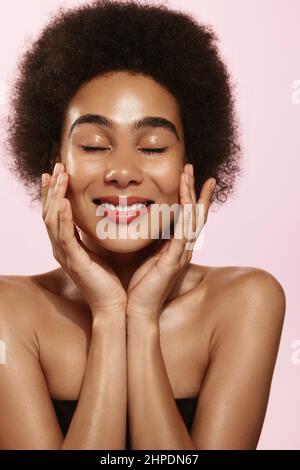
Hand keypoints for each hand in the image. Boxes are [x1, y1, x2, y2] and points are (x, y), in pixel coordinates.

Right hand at [41, 162, 126, 318]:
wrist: (115, 305)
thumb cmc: (110, 280)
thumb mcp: (100, 250)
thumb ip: (95, 234)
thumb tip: (102, 216)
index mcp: (68, 245)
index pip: (56, 214)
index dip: (55, 193)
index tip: (58, 173)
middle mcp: (61, 249)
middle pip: (49, 213)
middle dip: (52, 189)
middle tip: (56, 167)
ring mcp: (65, 255)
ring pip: (53, 220)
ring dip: (55, 196)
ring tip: (59, 176)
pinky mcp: (74, 262)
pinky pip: (65, 236)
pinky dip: (62, 218)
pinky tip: (63, 202)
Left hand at [126, 163, 215, 322]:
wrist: (135, 310)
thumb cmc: (137, 285)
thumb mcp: (143, 255)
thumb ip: (146, 239)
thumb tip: (138, 221)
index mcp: (174, 246)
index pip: (185, 216)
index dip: (188, 196)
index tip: (187, 175)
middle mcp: (181, 248)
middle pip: (193, 213)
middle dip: (193, 189)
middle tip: (190, 167)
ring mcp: (180, 254)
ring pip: (191, 219)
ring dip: (191, 195)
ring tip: (188, 174)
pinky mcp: (173, 261)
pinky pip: (183, 234)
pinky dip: (185, 217)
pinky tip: (185, 202)